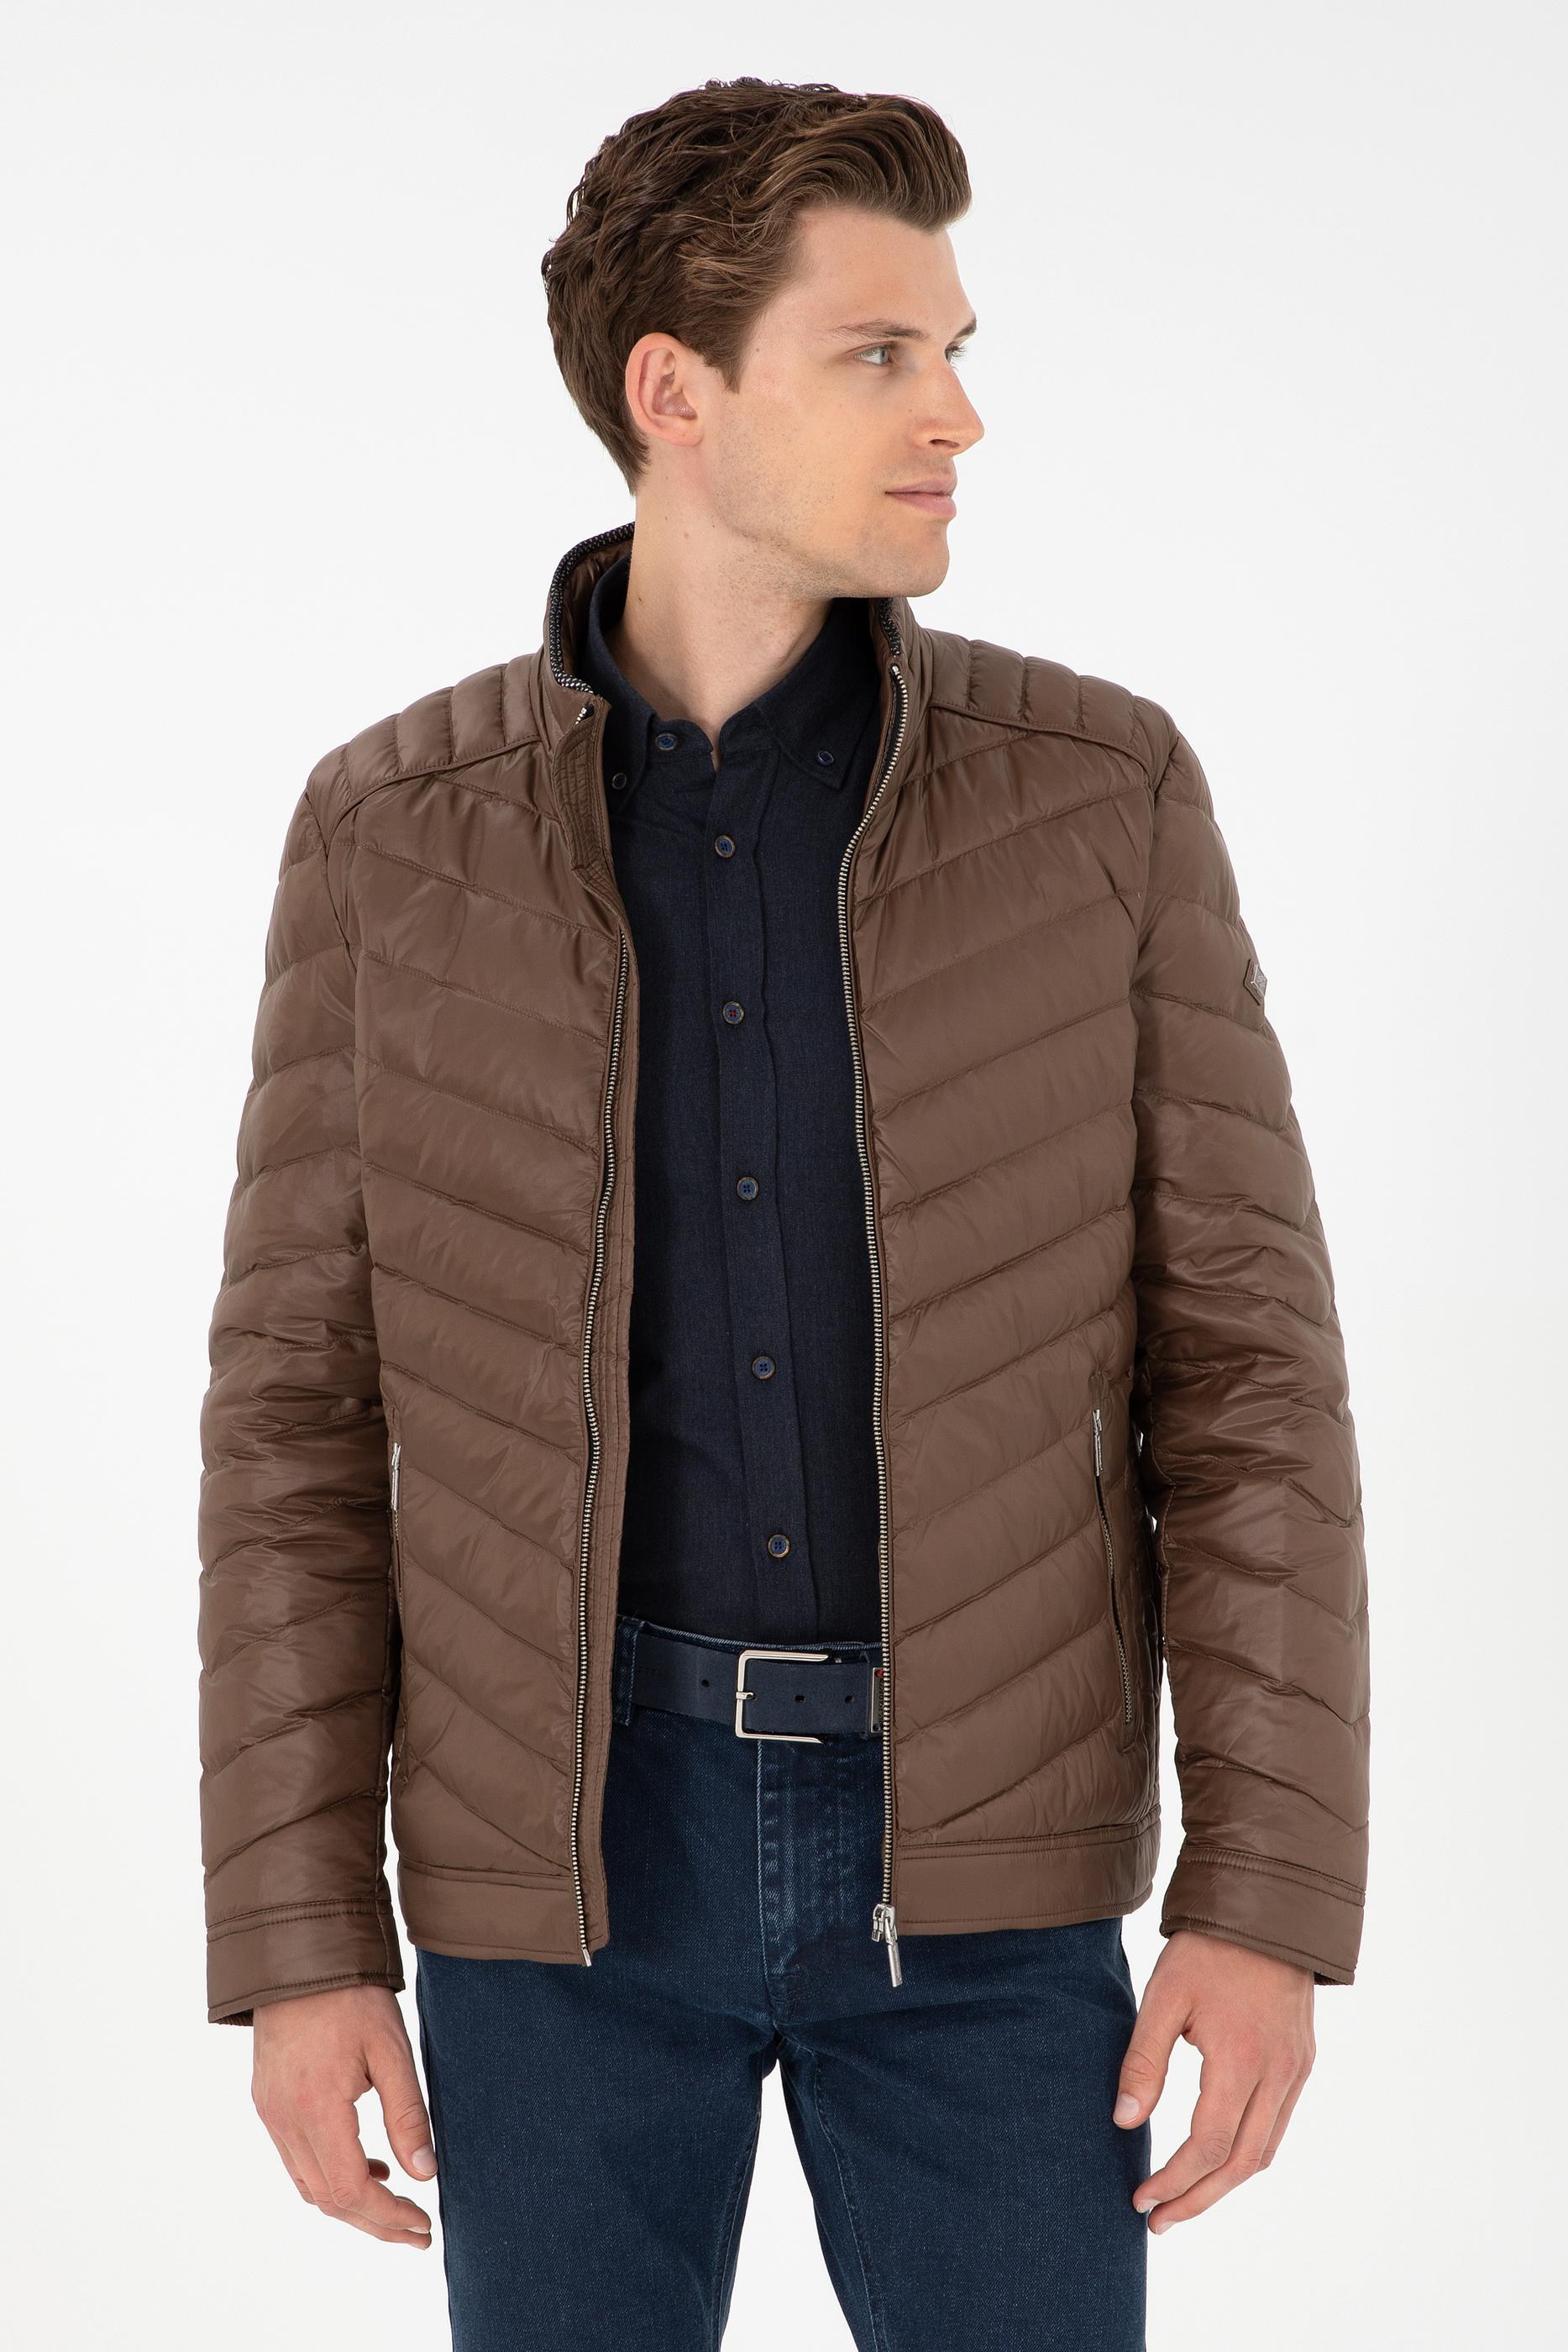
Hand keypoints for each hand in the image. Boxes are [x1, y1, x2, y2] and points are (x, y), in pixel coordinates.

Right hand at [251, 1985, 436, 2246]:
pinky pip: (296, 2159)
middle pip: (327, 2199)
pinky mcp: (267, 2101)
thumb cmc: (350, 1995)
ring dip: (351, 2203)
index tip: (423, 2224)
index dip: (388, 2216)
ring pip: (308, 2185)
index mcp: (315, 2108)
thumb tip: (425, 2174)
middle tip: (417, 2231)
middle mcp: (284, 2119)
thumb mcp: (391, 2048)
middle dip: (374, 2222)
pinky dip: (329, 2175)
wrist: (299, 1955)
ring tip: (396, 2201)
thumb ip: (408, 2114)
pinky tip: (365, 2163)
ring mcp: (270, 2112)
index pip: (350, 2189)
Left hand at [1113, 1930, 1314, 2231]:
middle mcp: (1279, 2073)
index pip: (1209, 2145)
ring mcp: (1296, 2069)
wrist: (1267, 1906)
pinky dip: (1247, 2153)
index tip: (1141, 2198)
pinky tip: (1217, 2157)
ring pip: (1265, 2151)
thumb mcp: (1164, 1996)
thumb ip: (1144, 2062)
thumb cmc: (1208, 1948)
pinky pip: (1278, 2125)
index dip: (1174, 2180)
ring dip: (1224, 2183)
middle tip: (1158, 2220)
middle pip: (1241, 2164)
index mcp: (1242, 2059)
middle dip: (1198, 2198)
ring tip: (1182, 2198)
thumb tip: (1124, 2123)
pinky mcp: (1301, 2061)